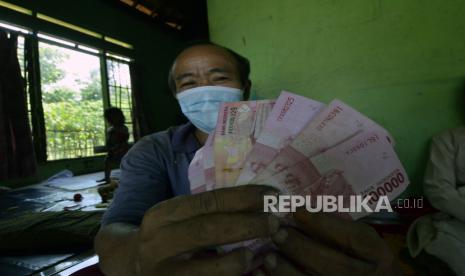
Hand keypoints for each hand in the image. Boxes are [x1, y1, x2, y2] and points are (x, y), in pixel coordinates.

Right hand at [134, 185, 278, 274]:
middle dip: (248, 224)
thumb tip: (256, 199)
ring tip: (263, 251)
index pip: (207, 202)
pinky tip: (250, 269)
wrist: (131, 266)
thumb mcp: (174, 217)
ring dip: (242, 259)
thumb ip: (204, 210)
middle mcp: (158, 243)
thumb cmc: (165, 236)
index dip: (242, 198)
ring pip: (210, 268)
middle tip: (276, 221)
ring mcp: (164, 273)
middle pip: (209, 230)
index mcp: (161, 215)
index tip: (271, 195)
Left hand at [261, 209, 400, 274]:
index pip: (355, 239)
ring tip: (268, 258)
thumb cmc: (363, 260)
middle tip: (277, 233)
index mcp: (378, 256)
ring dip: (287, 272)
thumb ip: (339, 229)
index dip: (323, 224)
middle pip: (333, 267)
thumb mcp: (362, 242)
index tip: (297, 210)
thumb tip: (299, 212)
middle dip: (302, 249)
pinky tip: (262, 273)